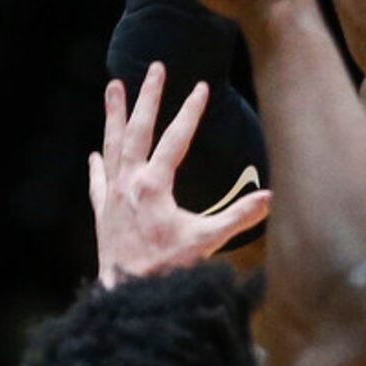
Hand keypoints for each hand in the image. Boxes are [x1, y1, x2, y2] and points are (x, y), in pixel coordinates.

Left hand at [91, 63, 270, 285]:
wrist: (128, 296)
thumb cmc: (166, 270)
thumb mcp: (206, 242)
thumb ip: (238, 217)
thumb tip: (271, 197)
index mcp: (154, 185)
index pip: (175, 139)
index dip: (190, 112)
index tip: (201, 87)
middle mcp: (129, 183)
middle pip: (139, 130)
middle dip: (148, 96)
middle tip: (154, 68)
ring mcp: (112, 196)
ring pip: (112, 146)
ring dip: (114, 115)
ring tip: (114, 86)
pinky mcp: (102, 214)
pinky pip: (97, 182)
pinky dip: (96, 166)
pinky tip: (94, 154)